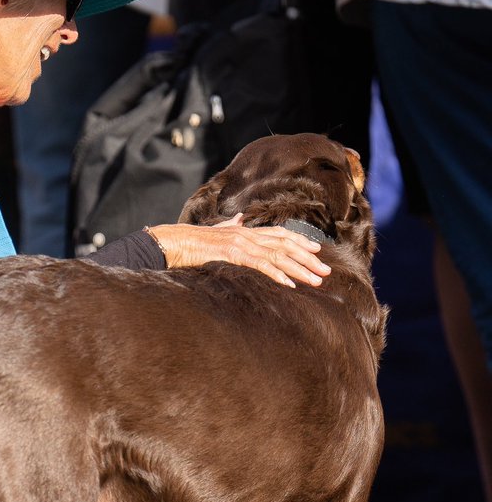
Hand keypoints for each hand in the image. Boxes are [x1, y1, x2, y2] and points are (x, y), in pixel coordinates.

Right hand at [145, 214, 331, 288]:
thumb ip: (230, 225)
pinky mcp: (233, 254)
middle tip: (326, 272)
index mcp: (245, 230)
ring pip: (278, 256)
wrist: (175, 241)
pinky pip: (260, 265)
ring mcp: (241, 243)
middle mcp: (247, 234)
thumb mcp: (216, 231)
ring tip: (315, 281)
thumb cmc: (193, 241)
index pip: (280, 234)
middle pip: (286, 245)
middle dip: (308, 259)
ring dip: (299, 269)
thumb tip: (238, 218)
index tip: (317, 251)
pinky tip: (289, 283)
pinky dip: (276, 274)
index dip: (300, 242)